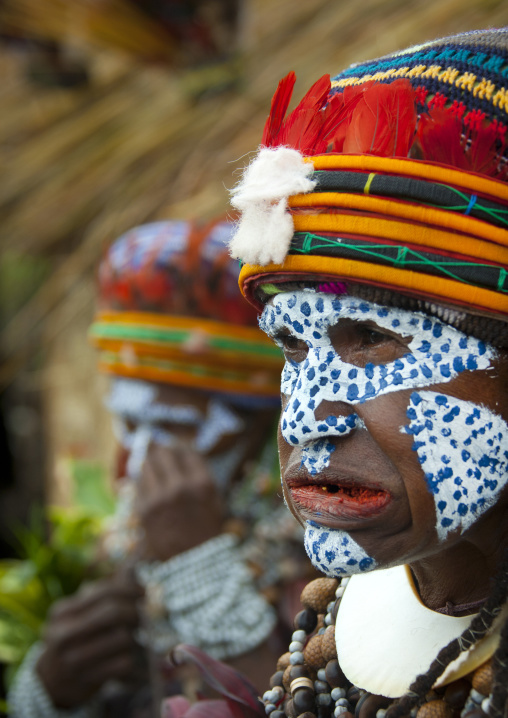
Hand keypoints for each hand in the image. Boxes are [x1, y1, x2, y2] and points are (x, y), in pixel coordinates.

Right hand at [36, 572, 143, 708]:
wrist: (50, 682)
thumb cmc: (73, 638)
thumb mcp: (79, 614)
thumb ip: (103, 592)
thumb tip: (133, 566)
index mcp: (62, 612)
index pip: (103, 592)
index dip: (129, 588)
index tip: (143, 591)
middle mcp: (63, 634)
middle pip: (113, 613)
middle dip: (134, 611)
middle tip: (142, 615)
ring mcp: (73, 659)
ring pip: (122, 638)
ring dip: (134, 637)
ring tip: (132, 639)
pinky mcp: (87, 680)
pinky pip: (123, 664)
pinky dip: (131, 659)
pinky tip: (126, 659)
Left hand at [135, 442, 222, 560]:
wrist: (193, 562)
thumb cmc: (206, 528)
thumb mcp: (213, 498)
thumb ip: (199, 474)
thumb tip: (181, 452)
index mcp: (202, 483)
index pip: (186, 451)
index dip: (179, 447)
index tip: (175, 447)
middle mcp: (180, 487)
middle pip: (164, 453)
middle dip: (160, 449)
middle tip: (157, 447)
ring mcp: (160, 498)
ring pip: (146, 465)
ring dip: (148, 461)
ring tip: (149, 462)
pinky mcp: (144, 510)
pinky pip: (138, 484)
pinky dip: (142, 480)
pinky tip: (146, 481)